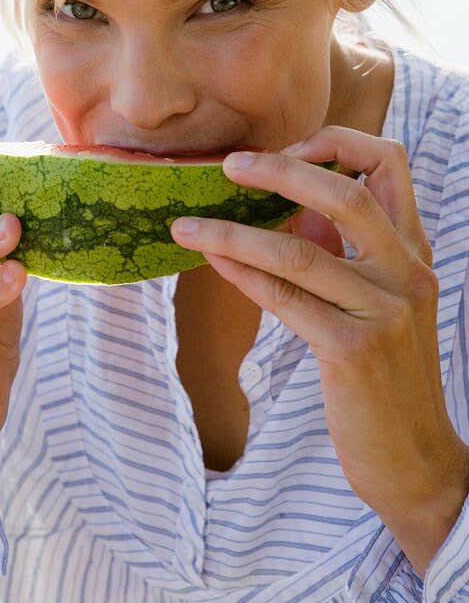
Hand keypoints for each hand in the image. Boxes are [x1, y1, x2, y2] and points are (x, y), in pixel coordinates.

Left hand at [170, 126, 468, 531]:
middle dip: (280, 170)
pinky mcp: (353, 350)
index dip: (336, 142)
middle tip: (229, 166)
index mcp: (413, 251)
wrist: (415, 460)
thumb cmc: (386, 376)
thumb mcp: (378, 302)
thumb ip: (344, 252)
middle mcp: (407, 272)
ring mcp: (383, 311)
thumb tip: (295, 211)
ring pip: (298, 250)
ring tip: (187, 225)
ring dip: (231, 232)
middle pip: (346, 194)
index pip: (390, 163)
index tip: (290, 150)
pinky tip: (210, 260)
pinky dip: (241, 272)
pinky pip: (283, 297)